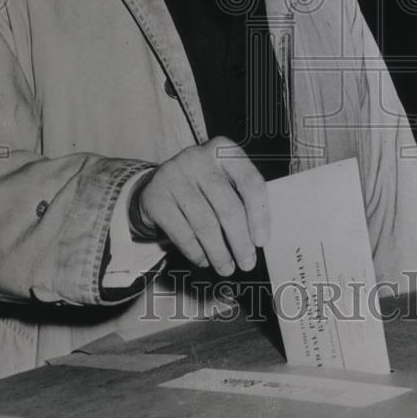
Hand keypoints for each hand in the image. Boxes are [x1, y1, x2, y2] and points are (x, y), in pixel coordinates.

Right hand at [136, 136, 269, 276]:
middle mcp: (197, 157)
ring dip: (219, 253)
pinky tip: (204, 260)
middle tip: (247, 263)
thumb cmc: (202, 187)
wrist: (158, 185)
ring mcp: (174, 175)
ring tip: (226, 268)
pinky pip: (183, 233)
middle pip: (228, 207)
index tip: (261, 241)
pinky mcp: (156, 197)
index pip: (250, 182)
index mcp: (223, 149)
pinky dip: (196, 252)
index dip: (259, 214)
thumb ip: (242, 199)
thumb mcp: (223, 180)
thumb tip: (259, 238)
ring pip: (205, 224)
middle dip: (240, 241)